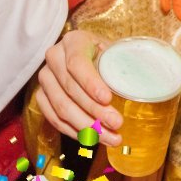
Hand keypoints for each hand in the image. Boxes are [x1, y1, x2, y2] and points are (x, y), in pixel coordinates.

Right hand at [34, 30, 123, 146]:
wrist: (85, 56)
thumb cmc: (104, 55)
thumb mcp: (113, 52)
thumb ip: (120, 65)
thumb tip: (138, 86)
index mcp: (73, 42)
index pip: (77, 63)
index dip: (90, 83)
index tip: (107, 99)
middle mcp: (54, 58)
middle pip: (70, 89)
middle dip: (94, 111)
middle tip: (116, 124)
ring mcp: (45, 79)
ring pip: (61, 108)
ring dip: (86, 126)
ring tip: (110, 137)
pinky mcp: (41, 97)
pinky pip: (55, 119)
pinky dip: (74, 131)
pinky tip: (93, 138)